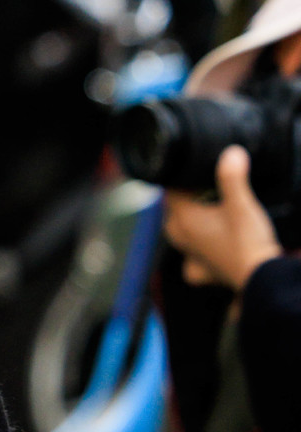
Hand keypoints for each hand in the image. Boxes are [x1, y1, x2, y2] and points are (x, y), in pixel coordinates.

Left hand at [163, 144, 283, 292]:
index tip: (198, 169)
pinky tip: (210, 244)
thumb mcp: (241, 203)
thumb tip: (231, 152)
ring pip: (180, 231)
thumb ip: (232, 176)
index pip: (169, 189)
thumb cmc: (248, 242)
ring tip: (212, 212)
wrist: (262, 279)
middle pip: (174, 208)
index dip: (182, 177)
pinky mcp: (202, 272)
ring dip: (192, 221)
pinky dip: (198, 249)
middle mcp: (179, 238)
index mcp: (181, 219)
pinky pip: (191, 257)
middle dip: (188, 197)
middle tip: (209, 189)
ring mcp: (189, 256)